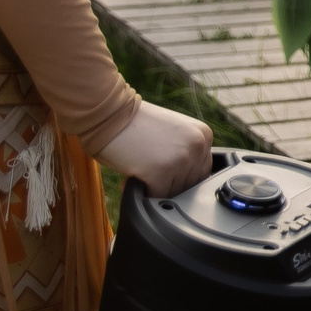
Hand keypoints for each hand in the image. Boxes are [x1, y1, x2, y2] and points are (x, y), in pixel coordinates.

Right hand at [99, 101, 213, 197]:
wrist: (107, 114)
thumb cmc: (134, 124)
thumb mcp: (173, 133)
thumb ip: (185, 152)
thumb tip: (186, 181)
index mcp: (203, 135)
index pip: (202, 172)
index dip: (179, 177)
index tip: (162, 173)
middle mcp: (198, 146)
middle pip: (189, 185)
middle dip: (167, 184)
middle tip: (145, 173)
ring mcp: (181, 158)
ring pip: (173, 193)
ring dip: (154, 189)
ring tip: (137, 173)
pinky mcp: (162, 171)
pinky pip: (157, 196)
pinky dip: (142, 193)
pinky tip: (129, 180)